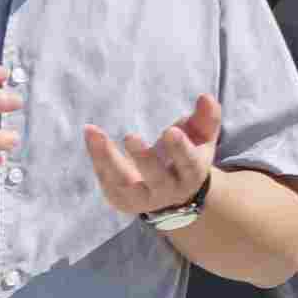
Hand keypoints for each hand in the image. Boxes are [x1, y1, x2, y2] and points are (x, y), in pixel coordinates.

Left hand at [84, 90, 225, 219]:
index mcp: (191, 174)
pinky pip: (107, 180)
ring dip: (108, 158)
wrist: (173, 198)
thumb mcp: (200, 140)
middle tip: (130, 136)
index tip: (171, 131)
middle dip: (144, 158)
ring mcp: (142, 198)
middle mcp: (168, 190)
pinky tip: (91, 135)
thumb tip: (205, 97)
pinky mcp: (121, 199)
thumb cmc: (186, 158)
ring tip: (94, 132)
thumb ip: (206, 119)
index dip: (180, 150)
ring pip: (124, 183)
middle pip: (157, 178)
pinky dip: (97, 158)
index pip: (188, 164)